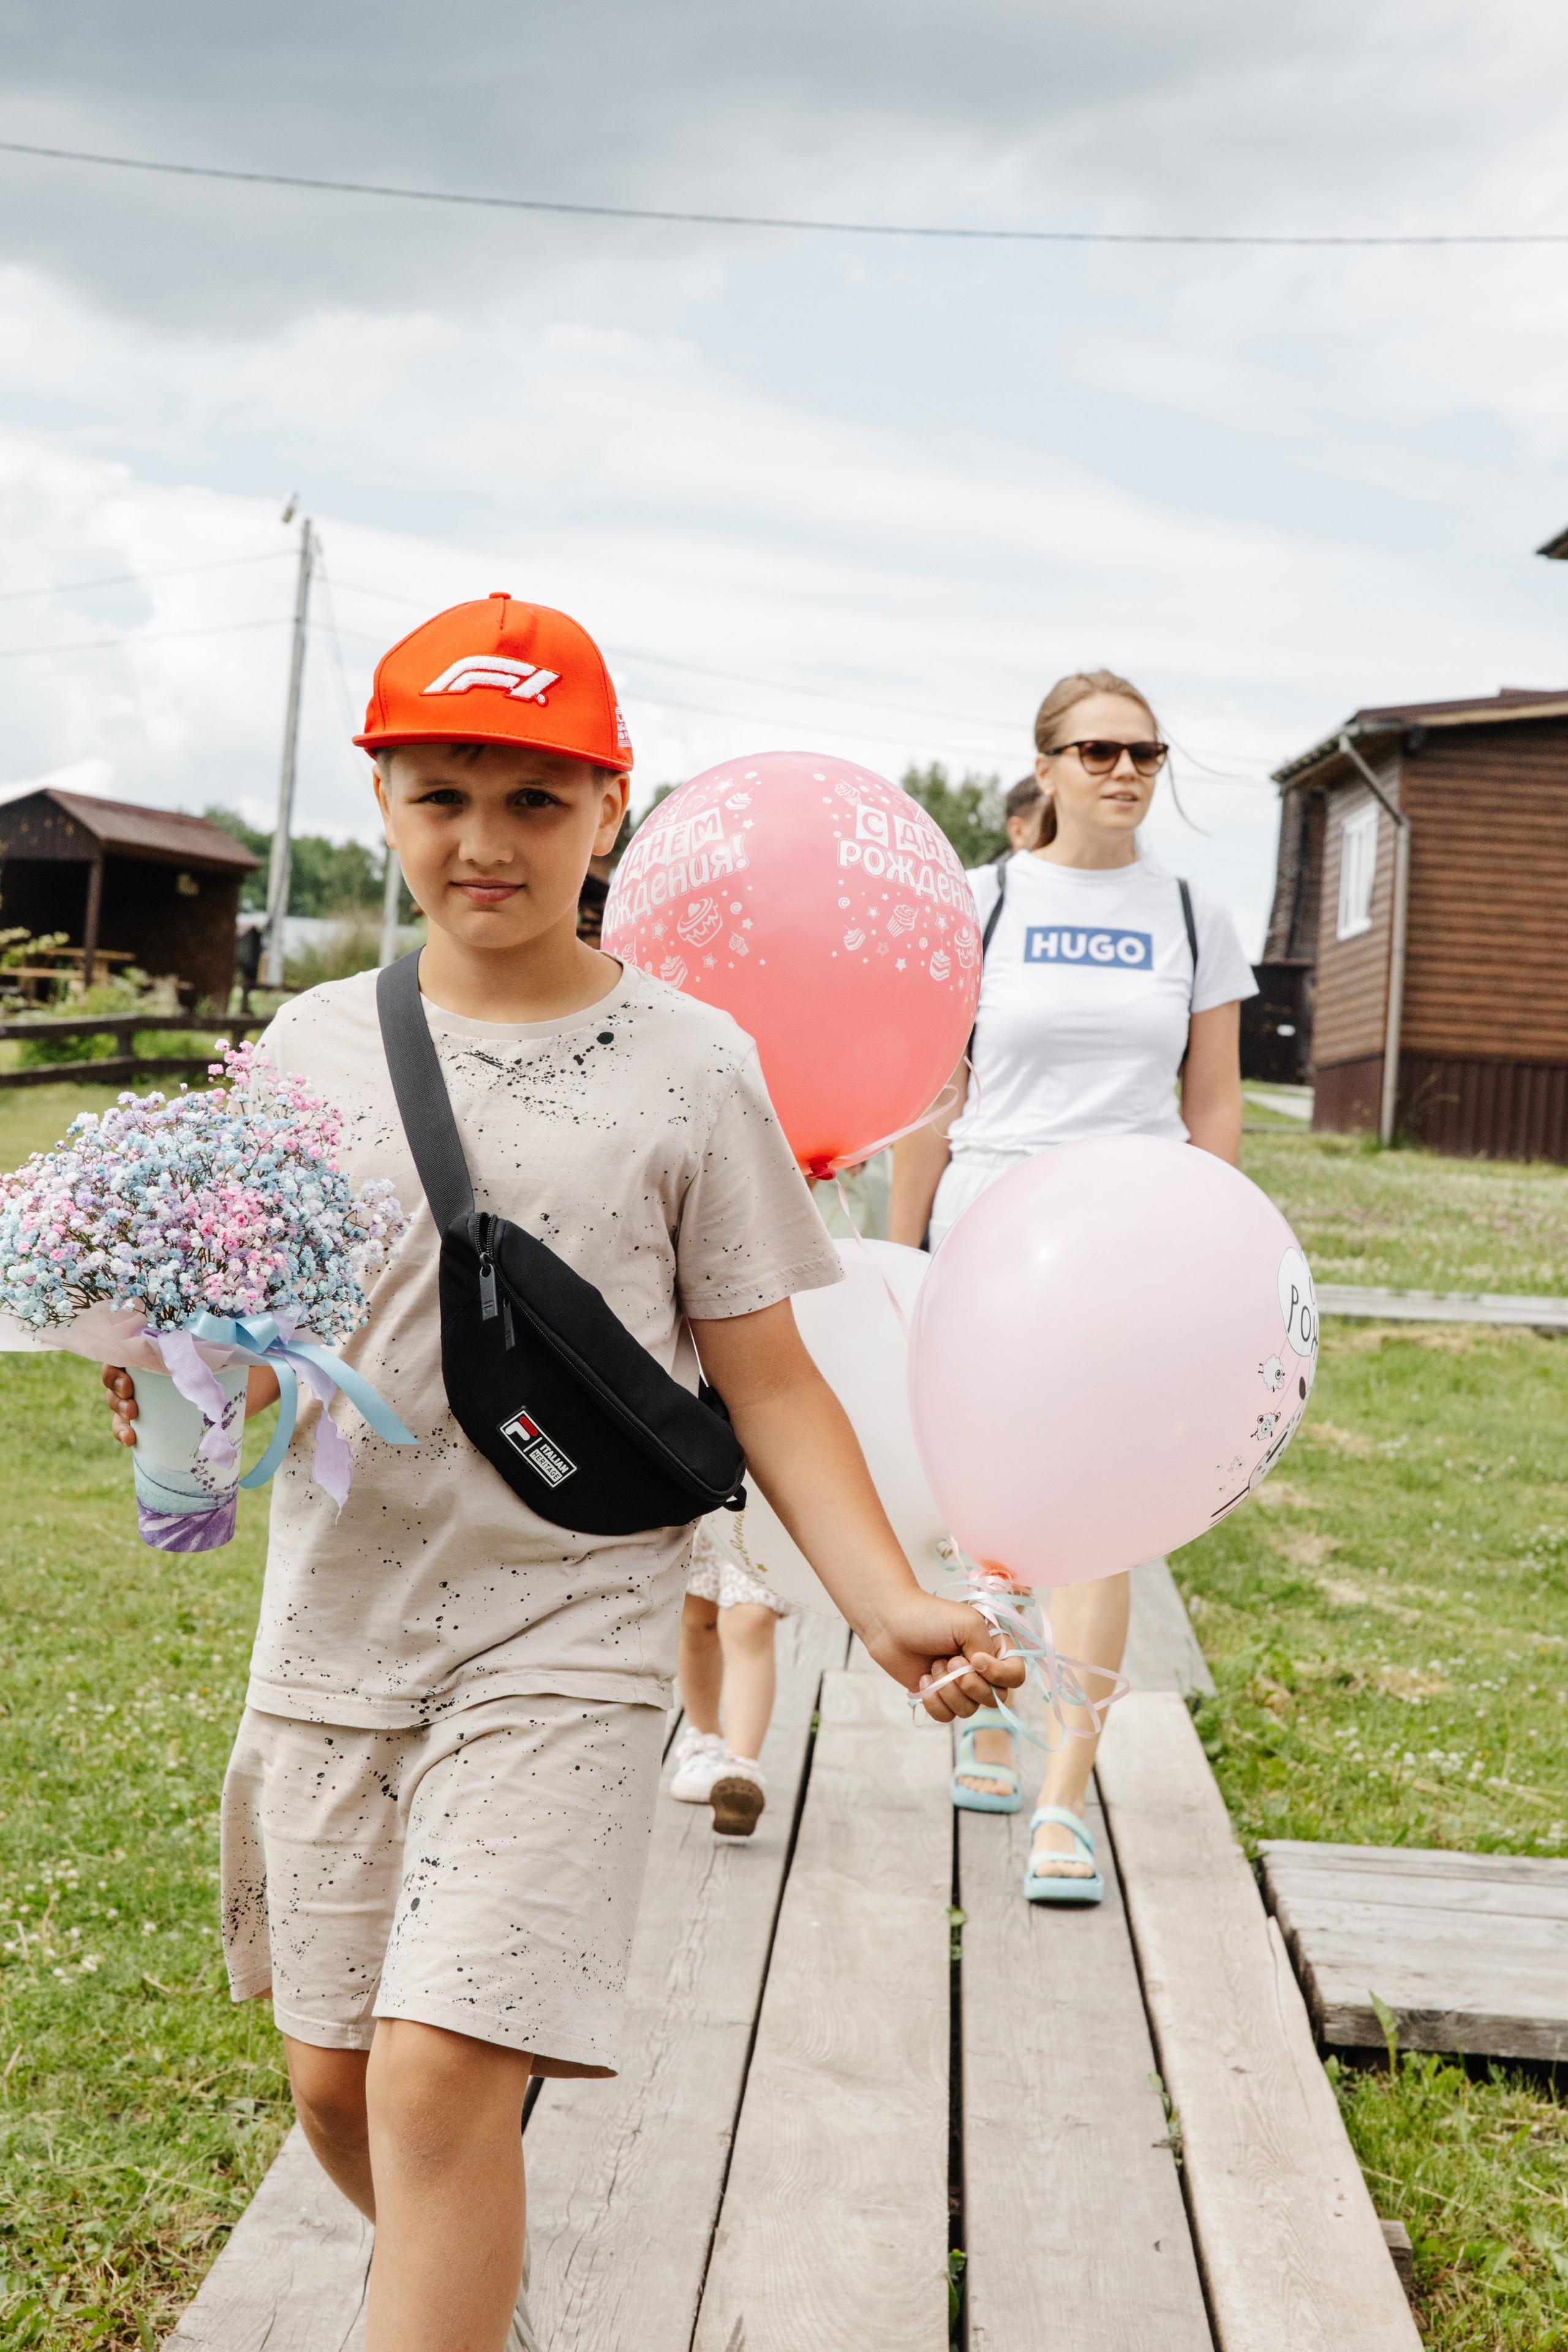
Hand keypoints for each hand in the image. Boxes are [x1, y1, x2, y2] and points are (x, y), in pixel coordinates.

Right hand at [99, 1359, 280, 1449]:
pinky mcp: (159, 1417)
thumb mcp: (223, 1353)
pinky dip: (125, 1433)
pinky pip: (131, 1425)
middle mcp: (150, 1369)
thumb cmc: (240, 1360)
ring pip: (119, 1404)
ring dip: (118, 1417)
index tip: (129, 1384)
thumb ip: (214, 1347)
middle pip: (115, 1380)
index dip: (115, 1370)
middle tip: (132, 1407)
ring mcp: (152, 1395)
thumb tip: (220, 1345)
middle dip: (115, 1395)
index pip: (121, 1354)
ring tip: (131, 1431)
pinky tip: (131, 1441)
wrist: (258, 1384)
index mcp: (159, 1348)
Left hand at [861, 1588, 1025, 1722]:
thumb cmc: (928, 1616)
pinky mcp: (939, 1697)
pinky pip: (947, 1717)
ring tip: (934, 1666)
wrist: (889, 1623)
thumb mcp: (968, 1624)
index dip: (1000, 1675)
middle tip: (949, 1661)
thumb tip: (984, 1674)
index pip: (1016, 1676)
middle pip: (995, 1699)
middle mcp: (981, 1670)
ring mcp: (960, 1686)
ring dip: (948, 1690)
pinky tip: (923, 1680)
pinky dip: (934, 1701)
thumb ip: (988, 1650)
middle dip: (969, 1684)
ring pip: (969, 1710)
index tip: (976, 1661)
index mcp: (994, 1649)